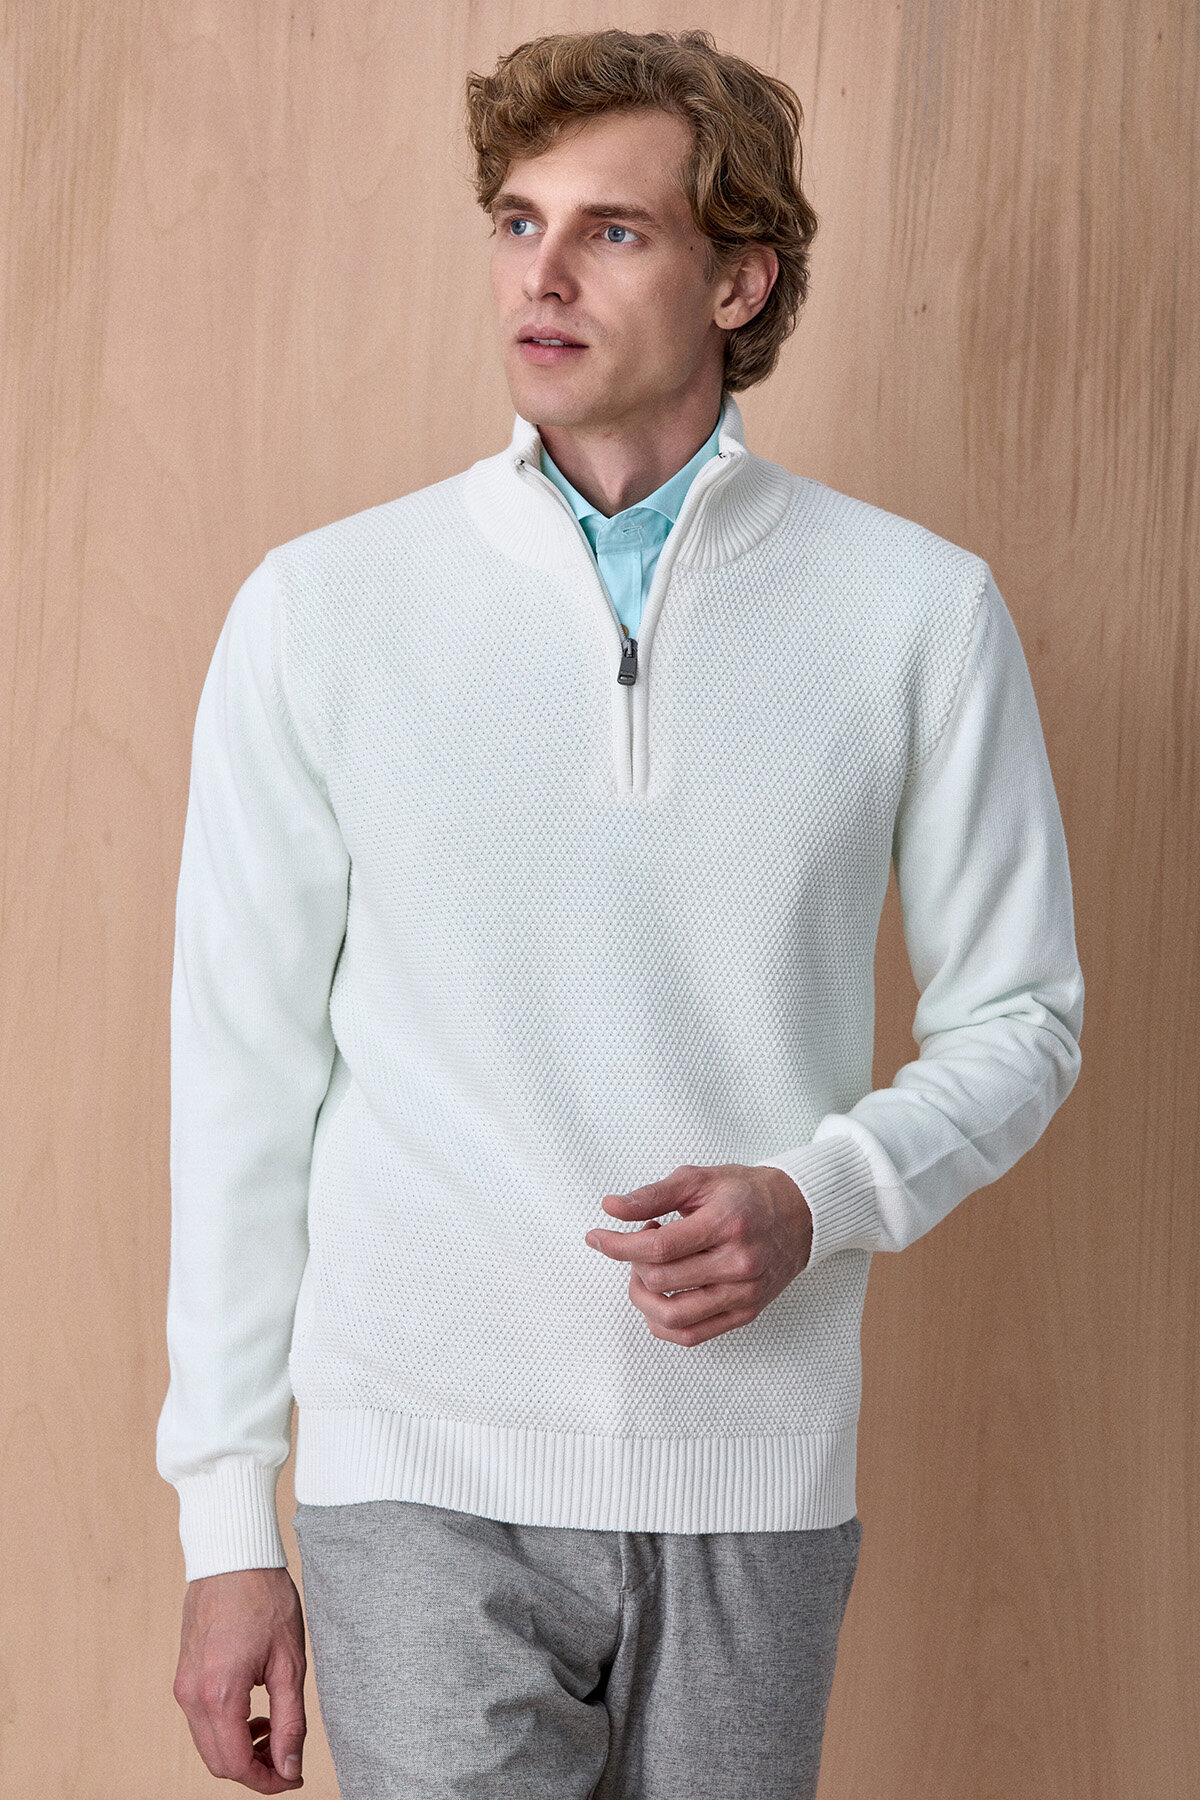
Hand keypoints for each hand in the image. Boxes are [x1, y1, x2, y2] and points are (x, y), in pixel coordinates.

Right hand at [173, 1566, 306, 1791]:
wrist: (233, 1557)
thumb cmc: (265, 1600)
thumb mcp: (290, 1663)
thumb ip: (290, 1721)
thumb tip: (290, 1766)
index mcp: (220, 1694)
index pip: (236, 1764)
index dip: (267, 1781)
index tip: (293, 1776)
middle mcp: (192, 1696)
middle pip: (218, 1762)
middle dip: (253, 1770)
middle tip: (286, 1758)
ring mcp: (183, 1685)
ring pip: (207, 1744)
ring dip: (239, 1750)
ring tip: (272, 1728)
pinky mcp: (183, 1675)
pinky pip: (200, 1721)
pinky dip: (225, 1729)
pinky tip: (253, 1711)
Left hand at [585, 1162, 813, 1345]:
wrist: (798, 1214)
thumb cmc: (745, 1194)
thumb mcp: (699, 1180)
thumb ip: (653, 1195)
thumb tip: (611, 1208)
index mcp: (726, 1224)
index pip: (658, 1248)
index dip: (617, 1246)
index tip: (596, 1238)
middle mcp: (738, 1263)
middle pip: (661, 1281)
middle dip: (633, 1263)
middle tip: (641, 1241)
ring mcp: (744, 1293)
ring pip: (672, 1317)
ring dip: (643, 1297)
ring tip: (647, 1272)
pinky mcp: (746, 1313)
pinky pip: (691, 1335)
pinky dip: (662, 1323)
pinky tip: (658, 1298)